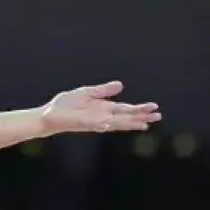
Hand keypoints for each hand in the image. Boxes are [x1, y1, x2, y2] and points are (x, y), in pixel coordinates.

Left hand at [42, 81, 160, 135]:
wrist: (50, 114)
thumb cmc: (67, 105)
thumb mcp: (88, 92)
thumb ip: (104, 90)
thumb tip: (121, 85)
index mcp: (104, 108)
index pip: (126, 109)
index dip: (140, 109)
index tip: (154, 107)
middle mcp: (103, 116)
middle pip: (126, 117)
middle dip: (142, 117)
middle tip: (159, 116)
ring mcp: (96, 122)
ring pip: (118, 123)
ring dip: (131, 123)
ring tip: (146, 124)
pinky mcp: (86, 124)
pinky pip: (101, 124)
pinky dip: (110, 124)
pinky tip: (120, 123)